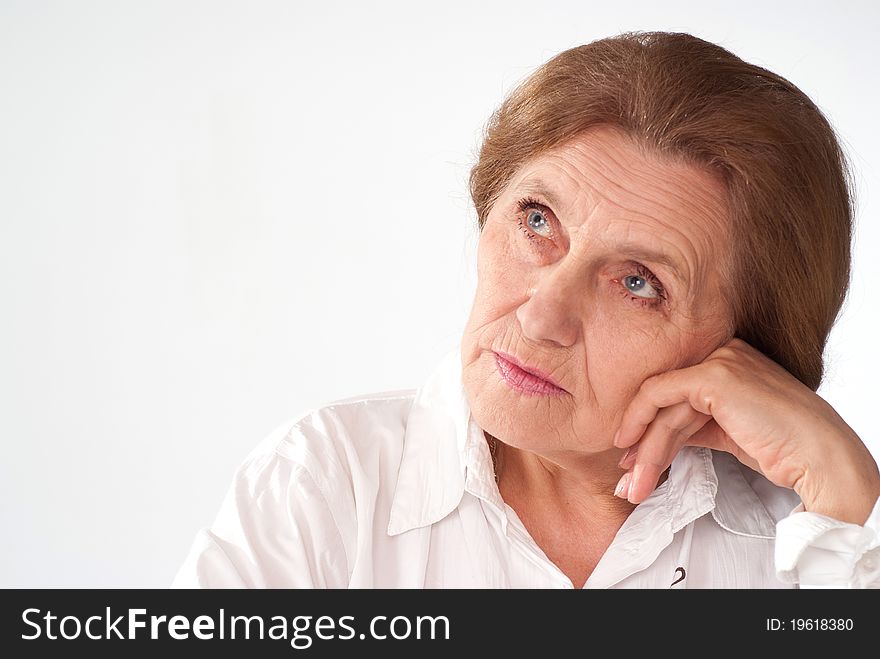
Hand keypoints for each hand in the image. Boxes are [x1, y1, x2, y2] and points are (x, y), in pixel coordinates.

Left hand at [613, 338, 879, 524]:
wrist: (820, 457)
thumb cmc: (783, 448)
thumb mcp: (728, 431)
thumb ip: (694, 425)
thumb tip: (652, 440)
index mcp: (730, 360)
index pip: (677, 392)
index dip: (650, 425)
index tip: (632, 455)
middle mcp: (723, 352)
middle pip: (667, 399)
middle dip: (642, 441)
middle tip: (626, 477)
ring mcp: (720, 359)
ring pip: (661, 404)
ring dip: (645, 450)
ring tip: (634, 486)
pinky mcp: (715, 374)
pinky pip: (660, 396)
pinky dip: (642, 425)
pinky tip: (635, 453)